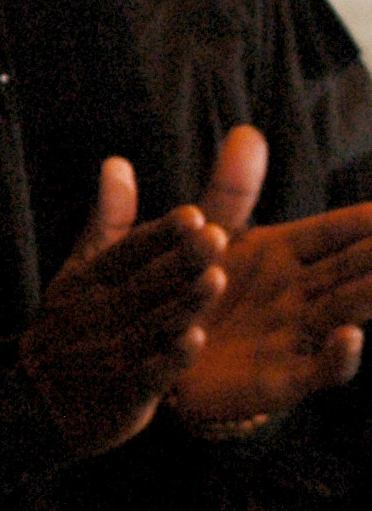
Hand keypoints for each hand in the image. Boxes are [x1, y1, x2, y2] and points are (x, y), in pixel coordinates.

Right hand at [22, 156, 224, 458]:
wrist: (38, 404)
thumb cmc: (71, 327)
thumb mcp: (81, 271)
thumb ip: (108, 222)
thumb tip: (118, 164)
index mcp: (85, 282)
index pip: (126, 253)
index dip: (158, 236)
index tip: (191, 215)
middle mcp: (94, 314)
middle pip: (142, 284)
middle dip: (179, 261)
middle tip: (215, 237)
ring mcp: (106, 355)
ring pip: (150, 325)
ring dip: (182, 304)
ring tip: (215, 280)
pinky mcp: (121, 394)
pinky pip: (146, 375)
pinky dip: (169, 360)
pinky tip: (193, 342)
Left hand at [169, 127, 371, 425]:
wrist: (160, 363)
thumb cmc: (189, 294)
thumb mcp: (206, 239)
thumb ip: (230, 192)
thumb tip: (248, 132)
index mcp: (284, 254)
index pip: (341, 230)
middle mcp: (301, 293)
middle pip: (359, 266)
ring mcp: (297, 334)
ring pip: (350, 308)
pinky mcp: (282, 378)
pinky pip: (319, 368)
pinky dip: (339, 356)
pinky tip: (351, 335)